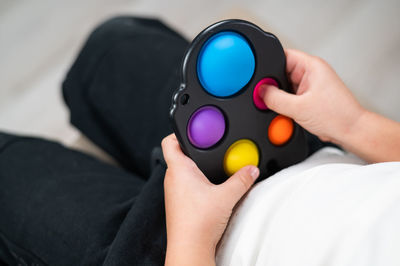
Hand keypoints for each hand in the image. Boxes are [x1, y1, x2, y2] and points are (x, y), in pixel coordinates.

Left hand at [161, 134, 259, 265]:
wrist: (190, 248)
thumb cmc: (198, 223)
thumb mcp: (226, 196)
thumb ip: (241, 179)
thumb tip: (251, 169)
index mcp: (178, 169)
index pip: (169, 141)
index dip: (179, 132)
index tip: (193, 128)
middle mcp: (172, 179)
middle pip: (180, 154)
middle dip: (196, 149)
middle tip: (211, 147)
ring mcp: (174, 191)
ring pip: (184, 170)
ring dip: (197, 167)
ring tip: (213, 167)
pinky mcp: (179, 202)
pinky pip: (186, 184)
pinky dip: (197, 181)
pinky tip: (211, 188)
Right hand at [259, 49, 399, 161]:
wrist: (351, 132)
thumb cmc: (337, 116)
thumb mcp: (298, 108)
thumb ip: (275, 98)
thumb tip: (260, 92)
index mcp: (312, 66)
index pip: (282, 56)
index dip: (268, 65)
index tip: (260, 79)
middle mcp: (312, 73)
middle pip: (281, 72)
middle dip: (273, 85)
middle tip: (270, 98)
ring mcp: (311, 85)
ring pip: (285, 86)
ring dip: (280, 97)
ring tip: (286, 107)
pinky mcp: (310, 97)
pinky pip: (291, 96)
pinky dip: (286, 104)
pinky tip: (289, 112)